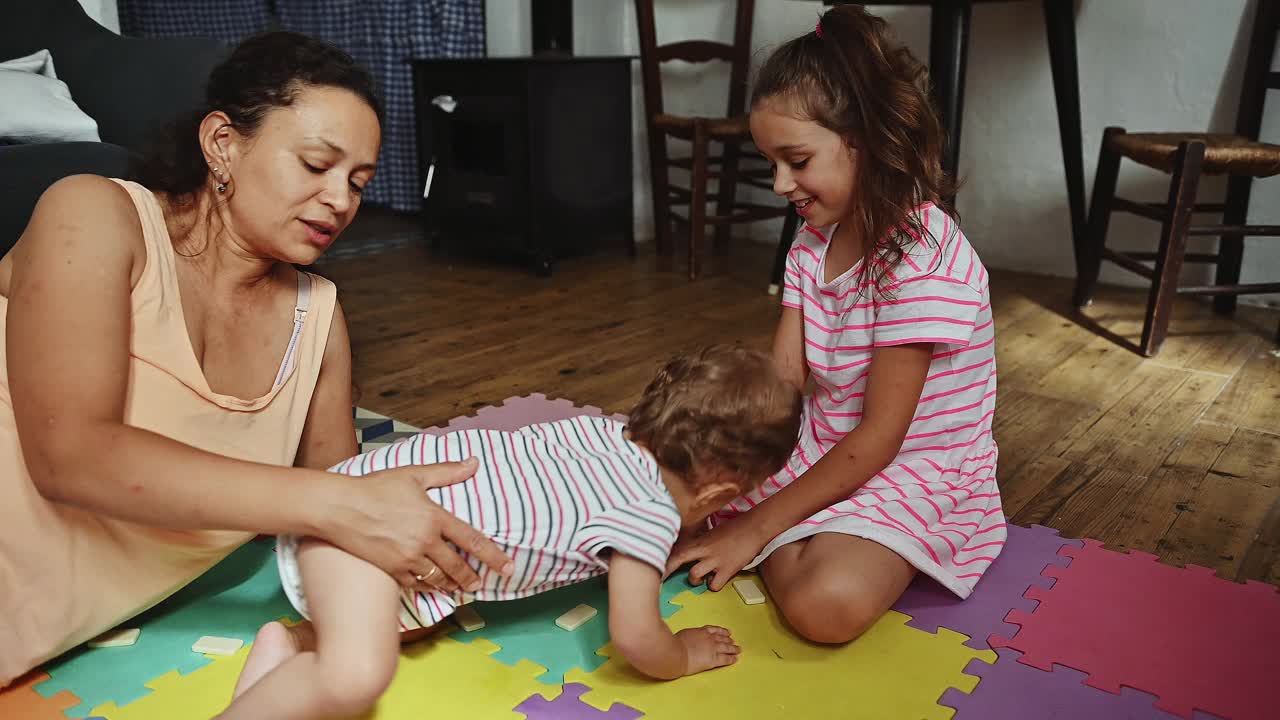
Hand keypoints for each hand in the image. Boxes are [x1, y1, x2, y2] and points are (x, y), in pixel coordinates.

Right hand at [325, 458, 513, 592]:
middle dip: (472, 578)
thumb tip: (474, 463)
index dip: (493, 556)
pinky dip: (427, 588)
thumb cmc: (375, 488)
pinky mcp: (391, 570)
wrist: (339, 507)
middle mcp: (424, 541)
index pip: (472, 540)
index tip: (508, 567)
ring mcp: (408, 559)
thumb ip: (446, 472)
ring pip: (438, 579)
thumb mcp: (413, 474)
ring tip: (460, 588)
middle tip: (481, 584)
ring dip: (452, 585)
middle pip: (457, 567)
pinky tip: (432, 587)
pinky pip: (416, 585)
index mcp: (434, 517)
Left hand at [665, 516, 765, 591]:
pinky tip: (717, 580)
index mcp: (699, 540)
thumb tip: (691, 547)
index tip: (653, 565)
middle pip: (678, 560)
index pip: (675, 549)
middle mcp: (703, 550)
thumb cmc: (735, 527)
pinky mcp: (727, 569)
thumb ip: (701, 541)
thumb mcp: (713, 532)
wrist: (754, 527)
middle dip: (667, 571)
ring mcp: (715, 560)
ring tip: (700, 578)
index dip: (663, 559)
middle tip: (660, 581)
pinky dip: (714, 585)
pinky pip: (714, 585)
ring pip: (694, 575)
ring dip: (695, 580)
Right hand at [676, 625, 739, 674]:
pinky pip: (725, 659)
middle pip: (722, 638)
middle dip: (729, 640)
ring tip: (738, 649)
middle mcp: (709, 639)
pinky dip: (731, 658)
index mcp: (701, 631)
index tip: (726, 632)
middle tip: (733, 641)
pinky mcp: (714, 660)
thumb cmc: (675, 644)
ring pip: (727, 648)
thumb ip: (690, 635)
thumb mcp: (683, 634)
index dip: (721, 631)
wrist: (676, 654)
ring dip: (733, 648)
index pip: (714, 630)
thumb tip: (688, 637)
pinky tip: (735, 659)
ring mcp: (713, 649)